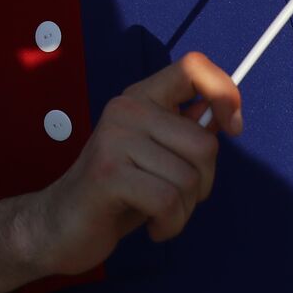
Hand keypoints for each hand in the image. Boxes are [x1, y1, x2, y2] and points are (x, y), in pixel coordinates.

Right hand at [33, 52, 239, 274]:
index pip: (193, 67)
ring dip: (184, 211)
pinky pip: (168, 201)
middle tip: (176, 196)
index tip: (231, 127)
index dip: (225, 92)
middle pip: (204, 143)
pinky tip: (153, 226)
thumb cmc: (117, 192)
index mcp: (140, 97)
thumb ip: (184, 131)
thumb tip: (222, 114)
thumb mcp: (154, 154)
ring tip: (158, 213)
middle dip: (203, 183)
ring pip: (189, 179)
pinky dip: (170, 225)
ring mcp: (114, 139)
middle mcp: (126, 109)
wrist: (60, 224)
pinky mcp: (108, 174)